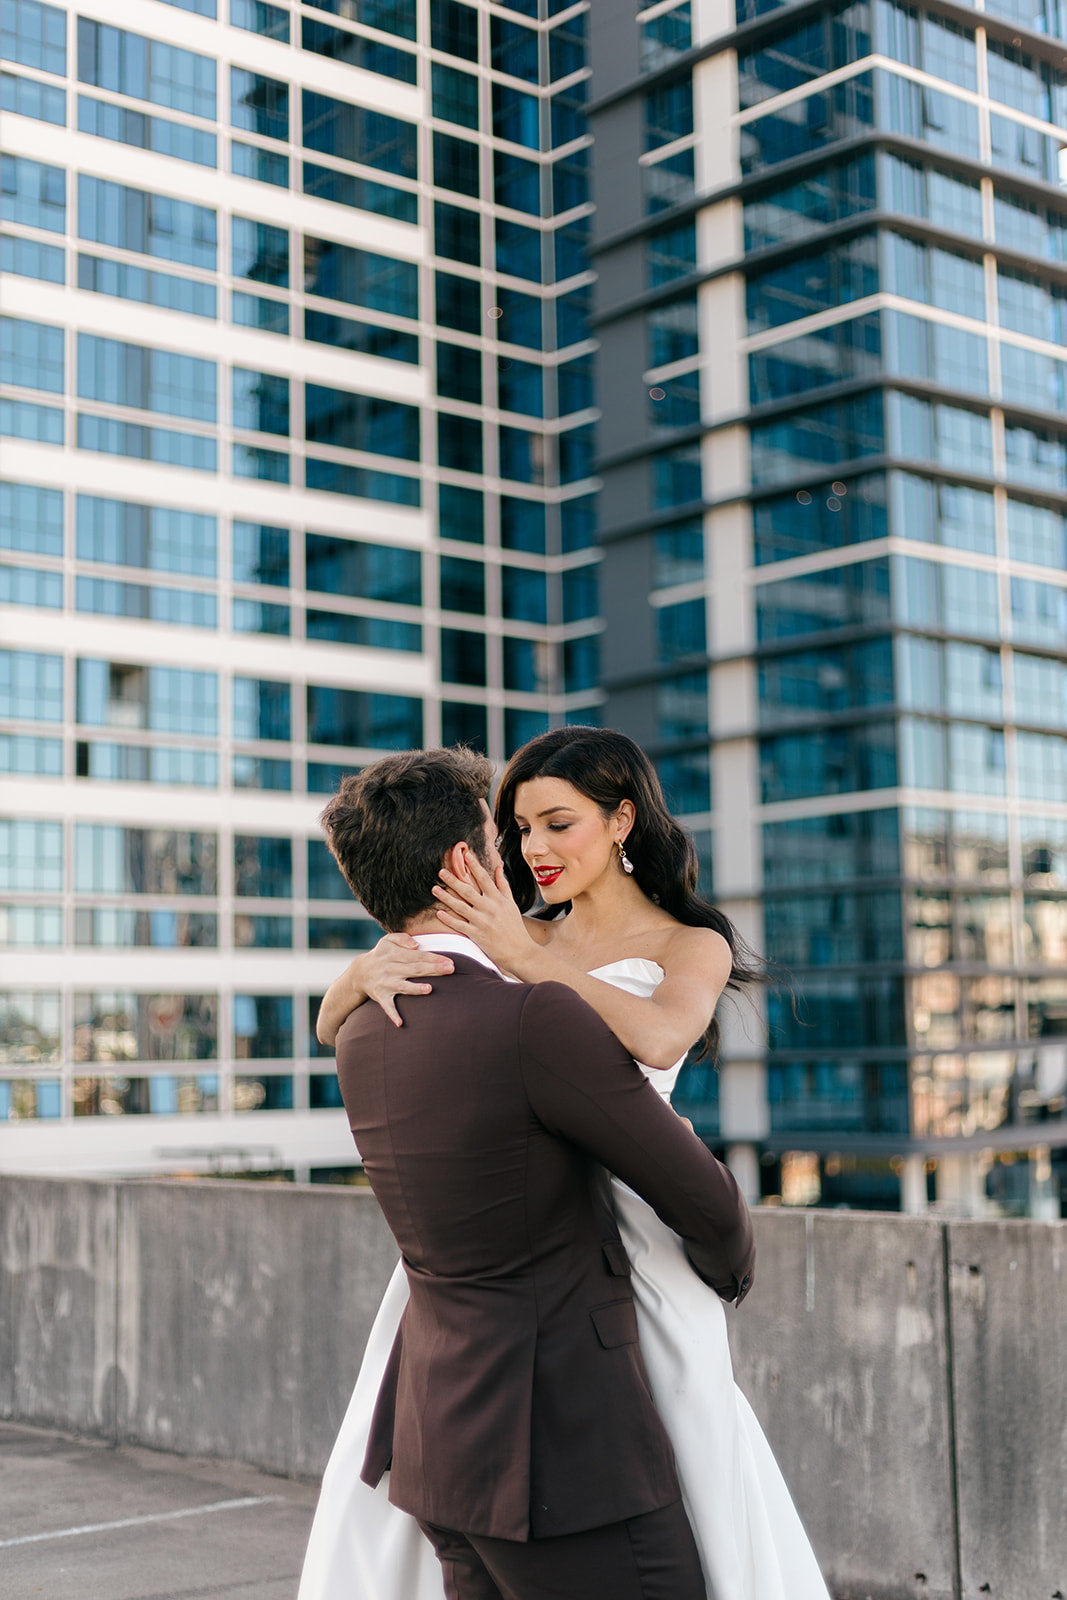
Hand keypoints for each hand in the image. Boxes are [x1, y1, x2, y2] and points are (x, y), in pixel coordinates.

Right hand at [357, 932, 454, 1028]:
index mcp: (394, 954)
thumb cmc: (381, 955)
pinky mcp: (381, 997)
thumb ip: (402, 938)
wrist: (359, 973)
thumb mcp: (387, 940)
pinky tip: (400, 1023)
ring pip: (403, 986)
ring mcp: (386, 983)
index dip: (434, 958)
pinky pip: (387, 1007)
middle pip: (415, 969)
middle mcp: (391, 969)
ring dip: (415, 989)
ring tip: (429, 989)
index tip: (449, 961)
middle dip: (433, 969)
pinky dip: (393, 1015)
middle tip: (450, 970)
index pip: (418, 956)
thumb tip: (417, 945)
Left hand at [431, 856, 536, 974]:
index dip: (474, 866)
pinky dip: (449, 919)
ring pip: (460, 907)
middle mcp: (489, 909)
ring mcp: (482, 922)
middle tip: (441, 871)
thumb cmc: (515, 927)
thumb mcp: (511, 904)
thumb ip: (503, 886)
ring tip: (434, 889)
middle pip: (468, 891)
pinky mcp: (477, 935)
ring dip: (446, 898)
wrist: (519, 951)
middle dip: (453, 880)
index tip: (465, 855)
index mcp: (498, 900)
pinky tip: (438, 913)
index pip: (484, 879)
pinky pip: (460, 925)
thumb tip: (498, 868)